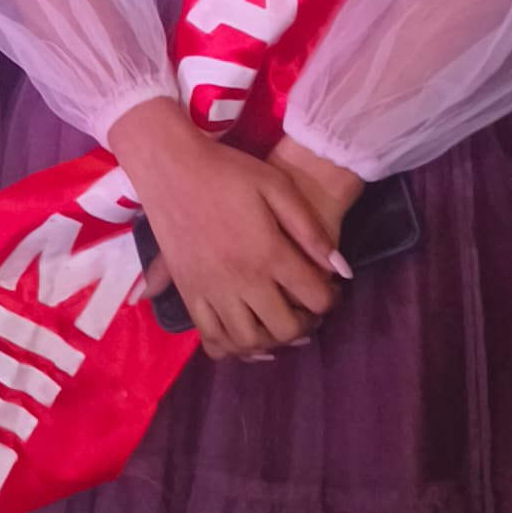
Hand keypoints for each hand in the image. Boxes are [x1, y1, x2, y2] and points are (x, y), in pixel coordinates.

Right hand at [107, 95, 349, 360]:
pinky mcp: (187, 292)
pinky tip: (241, 335)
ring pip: (247, 341)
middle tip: (305, 311)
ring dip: (269, 342)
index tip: (329, 290)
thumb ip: (310, 229)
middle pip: (284, 328)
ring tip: (274, 323)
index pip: (315, 297)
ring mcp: (211, 290)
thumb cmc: (228, 171)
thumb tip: (341, 270)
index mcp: (269, 253)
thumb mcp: (277, 186)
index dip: (330, 299)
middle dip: (304, 326)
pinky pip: (209, 336)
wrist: (170, 166)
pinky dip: (229, 346)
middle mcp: (242, 279)